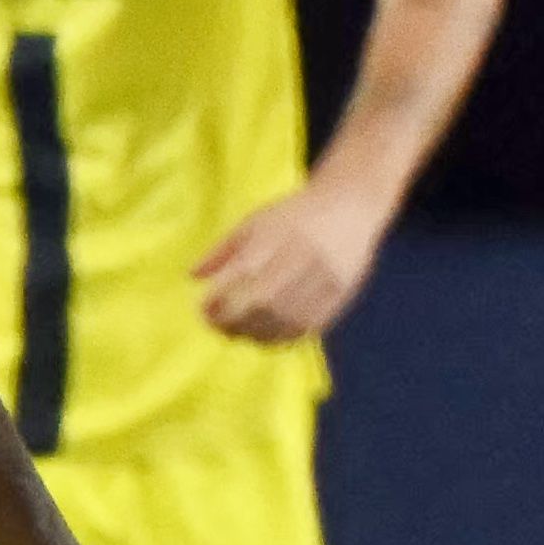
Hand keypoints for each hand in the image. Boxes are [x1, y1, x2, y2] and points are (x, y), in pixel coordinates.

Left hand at [193, 176, 390, 341]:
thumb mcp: (255, 221)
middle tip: (217, 326)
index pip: (243, 274)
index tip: (202, 309)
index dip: (220, 298)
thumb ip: (223, 249)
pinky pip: (308, 326)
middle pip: (265, 301)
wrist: (351, 207)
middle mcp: (304, 256)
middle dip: (235, 320)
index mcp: (279, 234)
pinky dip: (281, 337)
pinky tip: (263, 336)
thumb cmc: (294, 216)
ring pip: (286, 319)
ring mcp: (326, 277)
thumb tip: (192, 276)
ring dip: (255, 333)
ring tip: (236, 334)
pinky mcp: (341, 295)